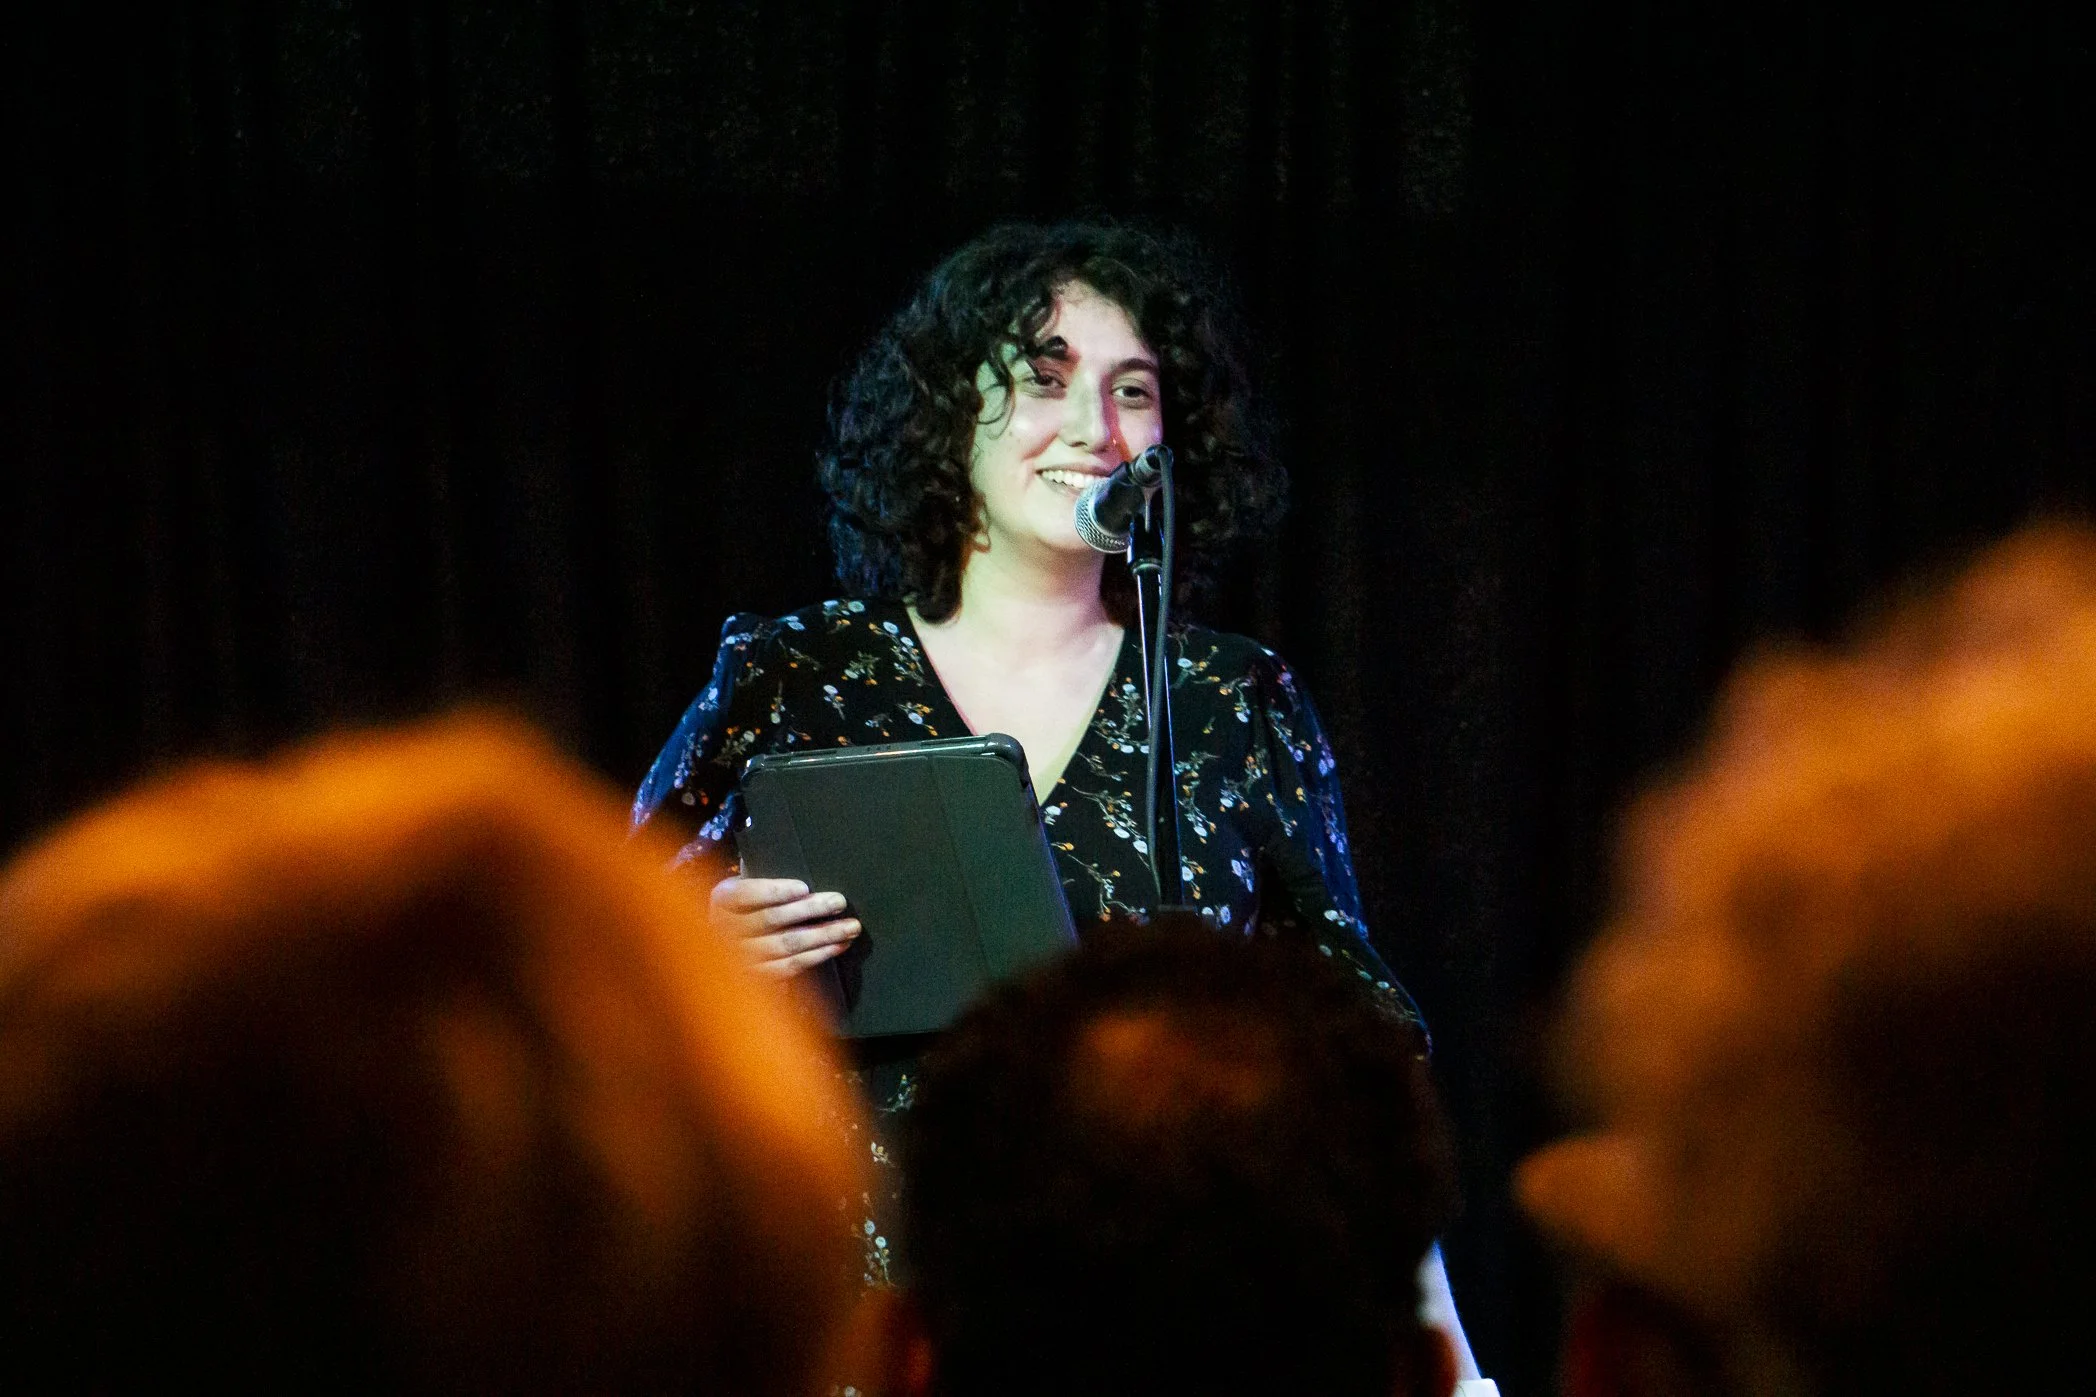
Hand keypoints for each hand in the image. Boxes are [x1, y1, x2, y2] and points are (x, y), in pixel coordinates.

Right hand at [710, 875, 860, 978]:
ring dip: (823, 936)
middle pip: (771, 919)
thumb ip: (767, 878)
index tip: (804, 887)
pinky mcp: (757, 976)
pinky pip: (790, 966)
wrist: (730, 940)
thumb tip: (806, 881)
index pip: (746, 894)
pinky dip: (818, 956)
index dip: (775, 891)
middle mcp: (724, 930)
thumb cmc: (750, 903)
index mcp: (721, 899)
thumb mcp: (748, 883)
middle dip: (810, 909)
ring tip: (850, 927)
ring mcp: (740, 957)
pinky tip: (838, 945)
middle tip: (839, 902)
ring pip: (785, 945)